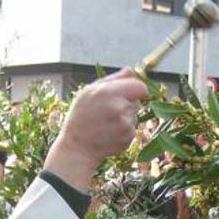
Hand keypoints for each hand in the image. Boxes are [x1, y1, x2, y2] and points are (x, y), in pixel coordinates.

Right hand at [44, 69, 147, 191]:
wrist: (77, 148)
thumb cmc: (80, 116)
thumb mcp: (89, 91)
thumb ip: (113, 79)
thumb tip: (131, 70)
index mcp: (109, 92)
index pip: (140, 87)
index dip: (136, 88)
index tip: (130, 92)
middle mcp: (120, 108)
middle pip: (137, 101)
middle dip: (127, 103)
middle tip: (108, 111)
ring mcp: (126, 124)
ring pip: (135, 115)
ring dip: (125, 117)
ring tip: (106, 123)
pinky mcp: (128, 137)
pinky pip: (132, 128)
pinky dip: (124, 130)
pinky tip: (109, 132)